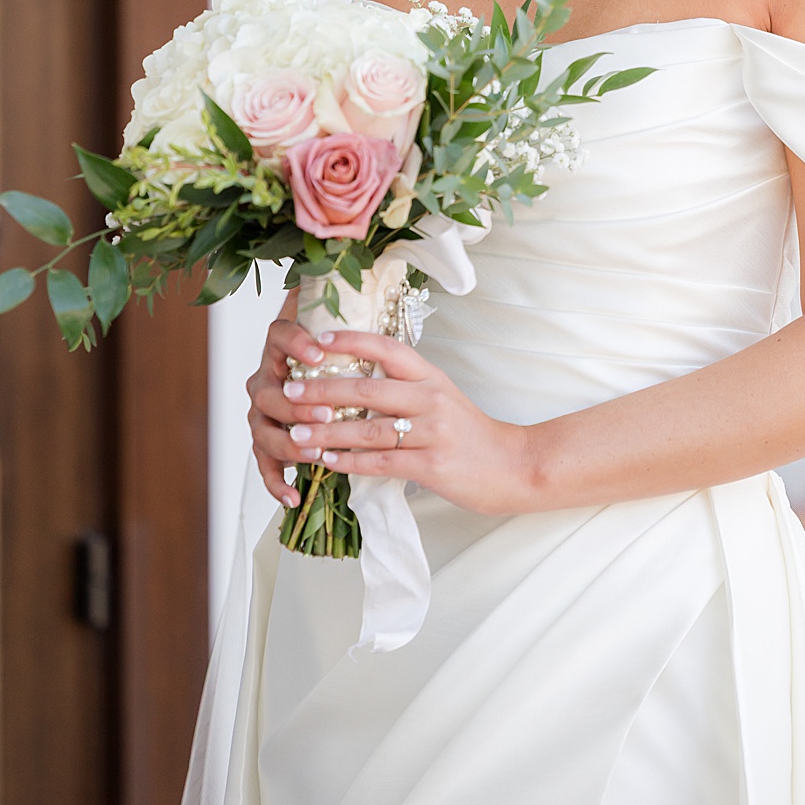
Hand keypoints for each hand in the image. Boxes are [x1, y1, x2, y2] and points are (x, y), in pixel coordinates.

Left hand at [246, 315, 541, 517]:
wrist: (515, 465)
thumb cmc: (469, 432)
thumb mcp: (440, 395)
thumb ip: (403, 386)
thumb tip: (352, 380)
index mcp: (429, 376)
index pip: (385, 348)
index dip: (349, 341)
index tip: (316, 339)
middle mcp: (430, 398)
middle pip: (366, 389)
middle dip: (321, 390)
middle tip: (289, 390)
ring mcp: (432, 432)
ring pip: (368, 429)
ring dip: (327, 432)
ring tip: (296, 433)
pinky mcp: (432, 465)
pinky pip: (381, 462)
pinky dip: (350, 462)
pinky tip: (328, 462)